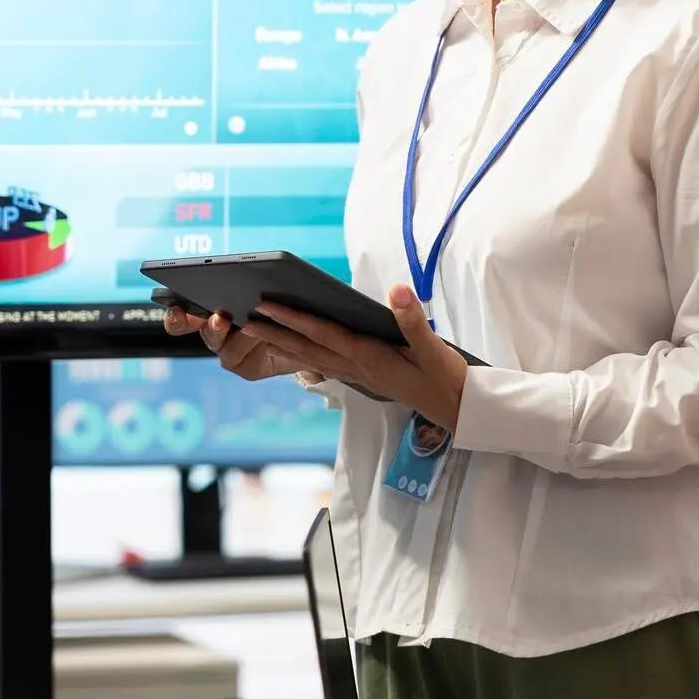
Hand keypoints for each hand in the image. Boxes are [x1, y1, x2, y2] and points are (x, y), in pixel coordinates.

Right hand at [161, 298, 304, 383]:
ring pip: (229, 348)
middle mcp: (216, 336)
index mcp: (209, 314)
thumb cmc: (279, 305)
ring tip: (259, 324)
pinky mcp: (249, 369)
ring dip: (245, 334)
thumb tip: (247, 277)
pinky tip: (272, 338)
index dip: (175, 318)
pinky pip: (251, 360)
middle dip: (212, 326)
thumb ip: (248, 285)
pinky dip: (262, 346)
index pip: (183, 319)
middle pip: (204, 334)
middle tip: (220, 319)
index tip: (177, 310)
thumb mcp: (263, 290)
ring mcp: (231, 354)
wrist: (302, 335)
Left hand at [242, 285, 467, 431]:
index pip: (324, 334)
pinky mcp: (362, 377)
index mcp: (368, 357)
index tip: (268, 306)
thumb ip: (412, 320)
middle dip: (274, 332)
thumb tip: (396, 290)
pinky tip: (290, 349)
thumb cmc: (444, 377)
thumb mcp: (433, 347)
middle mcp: (355, 368)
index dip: (294, 319)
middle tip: (244, 318)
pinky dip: (302, 354)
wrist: (455, 408)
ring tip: (257, 330)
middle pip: (307, 347)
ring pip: (311, 357)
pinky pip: (323, 364)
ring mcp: (356, 375)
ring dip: (282, 343)